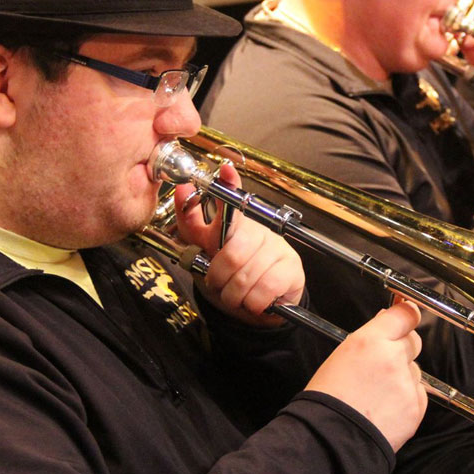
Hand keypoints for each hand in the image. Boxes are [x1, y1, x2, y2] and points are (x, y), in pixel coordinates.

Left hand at [173, 165, 304, 327]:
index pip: (232, 200)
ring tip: (236, 293)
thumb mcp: (206, 248)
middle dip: (218, 278)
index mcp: (237, 224)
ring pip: (245, 278)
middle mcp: (261, 231)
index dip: (229, 184)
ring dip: (233, 295)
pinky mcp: (292, 269)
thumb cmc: (231, 272)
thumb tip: (181, 190)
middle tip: (218, 283)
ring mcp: (279, 249)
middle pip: (231, 255)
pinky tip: (254, 298)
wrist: (259, 302)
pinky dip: (252, 303)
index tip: (225, 170)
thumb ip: (191, 223)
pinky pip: (263, 291)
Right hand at [306, 299, 427, 451]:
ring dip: (403, 377)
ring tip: (377, 396)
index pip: (403, 315)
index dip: (407, 312)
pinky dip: (407, 399)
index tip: (408, 311)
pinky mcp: (416, 407)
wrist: (330, 440)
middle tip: (385, 363)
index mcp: (370, 341)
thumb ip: (368, 340)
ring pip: (415, 371)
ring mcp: (407, 384)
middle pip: (413, 342)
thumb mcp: (340, 357)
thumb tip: (385, 323)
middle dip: (403, 348)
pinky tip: (385, 409)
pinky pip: (419, 394)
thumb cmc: (327, 401)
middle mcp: (393, 358)